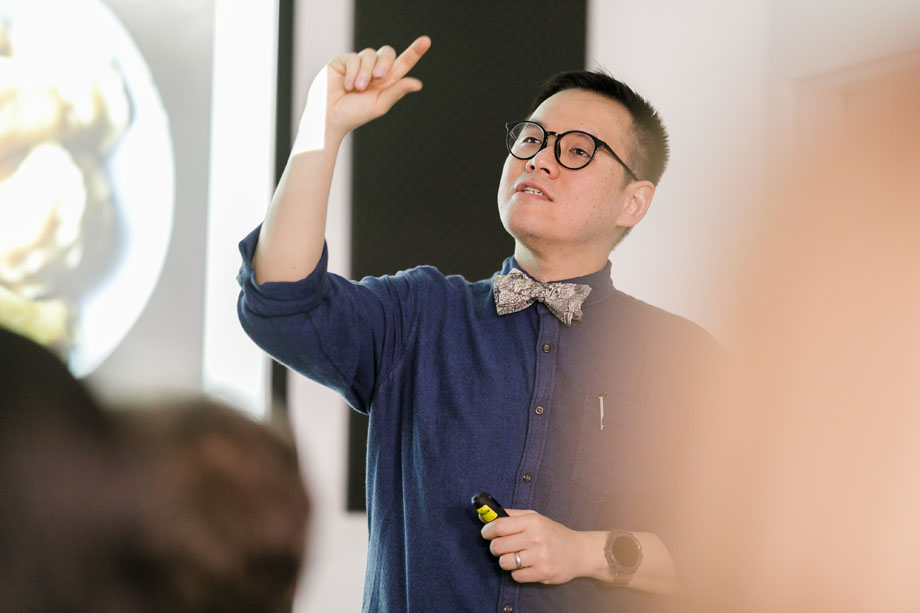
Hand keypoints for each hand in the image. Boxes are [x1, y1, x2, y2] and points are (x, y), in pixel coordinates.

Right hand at [323, 36, 430, 138]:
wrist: (329, 117)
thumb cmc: (354, 114)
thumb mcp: (379, 104)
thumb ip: (397, 91)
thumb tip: (418, 83)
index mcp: (386, 81)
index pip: (403, 63)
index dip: (415, 52)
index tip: (426, 41)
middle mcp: (373, 70)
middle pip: (388, 53)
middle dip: (385, 62)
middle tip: (379, 77)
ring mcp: (358, 64)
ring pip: (370, 54)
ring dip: (366, 72)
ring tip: (357, 89)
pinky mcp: (343, 61)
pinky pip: (354, 57)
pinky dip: (353, 72)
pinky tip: (347, 86)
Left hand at [481, 509, 597, 583]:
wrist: (579, 552)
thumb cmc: (553, 533)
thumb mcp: (535, 517)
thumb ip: (511, 515)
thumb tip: (483, 514)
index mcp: (533, 522)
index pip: (499, 526)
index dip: (487, 530)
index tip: (486, 533)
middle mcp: (536, 538)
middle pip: (498, 546)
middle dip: (495, 547)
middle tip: (501, 546)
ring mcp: (540, 557)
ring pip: (504, 562)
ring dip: (506, 561)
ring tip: (515, 557)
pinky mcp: (543, 573)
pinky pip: (516, 576)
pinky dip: (517, 572)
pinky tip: (525, 566)